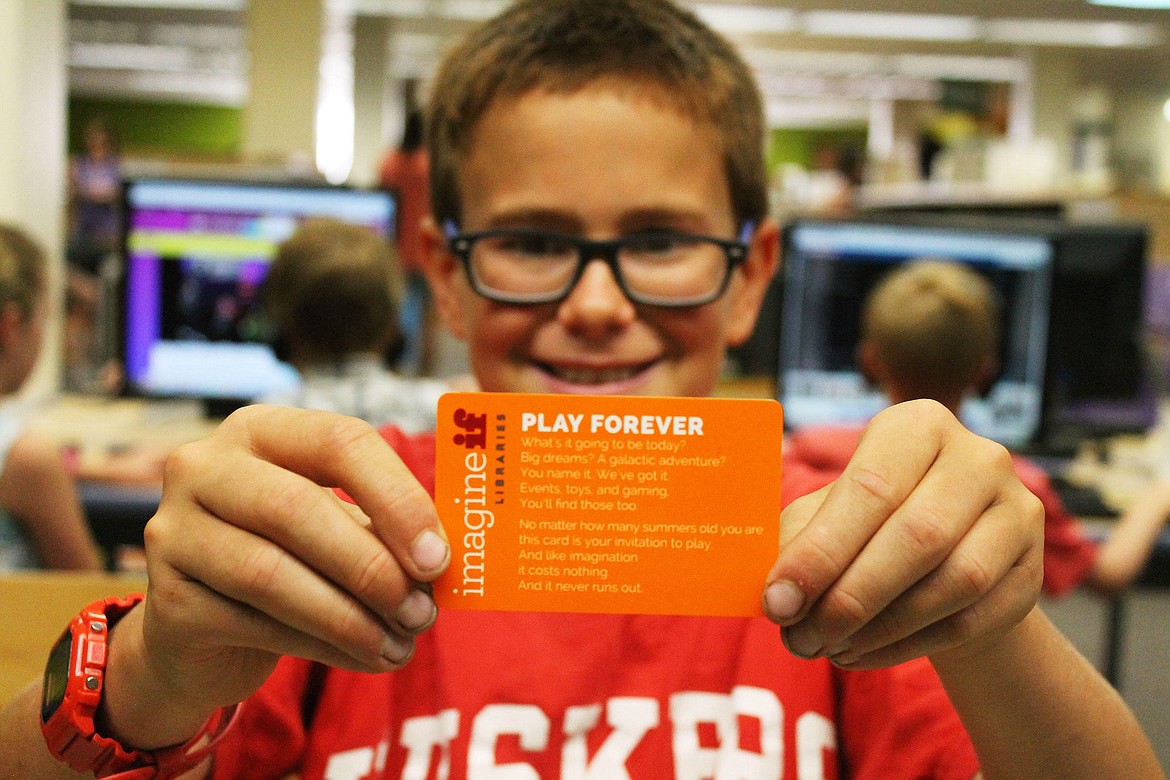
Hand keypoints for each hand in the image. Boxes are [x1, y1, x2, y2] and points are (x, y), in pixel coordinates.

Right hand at [133, 406, 448, 709]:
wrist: (202, 628)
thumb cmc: (289, 557)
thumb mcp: (334, 525)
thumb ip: (380, 528)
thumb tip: (438, 559)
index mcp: (260, 429)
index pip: (338, 442)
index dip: (397, 498)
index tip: (439, 556)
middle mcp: (204, 467)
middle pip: (297, 508)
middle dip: (372, 566)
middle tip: (423, 612)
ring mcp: (174, 532)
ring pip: (271, 574)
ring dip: (351, 617)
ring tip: (402, 644)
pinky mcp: (167, 601)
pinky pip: (255, 624)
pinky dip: (324, 646)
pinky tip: (366, 657)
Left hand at [762, 399, 1043, 668]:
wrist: (946, 547)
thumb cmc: (871, 519)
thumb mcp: (830, 511)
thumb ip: (801, 541)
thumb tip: (778, 596)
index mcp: (917, 426)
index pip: (870, 488)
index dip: (820, 550)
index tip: (778, 601)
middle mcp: (979, 459)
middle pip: (918, 535)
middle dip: (852, 596)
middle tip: (803, 637)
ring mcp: (1017, 512)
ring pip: (954, 582)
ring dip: (883, 627)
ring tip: (831, 648)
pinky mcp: (1032, 570)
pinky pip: (973, 619)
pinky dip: (910, 645)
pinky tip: (865, 653)